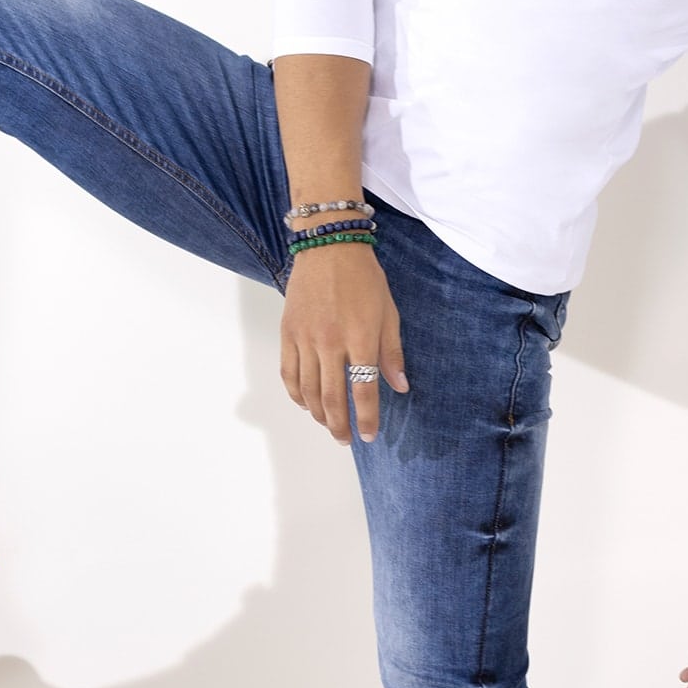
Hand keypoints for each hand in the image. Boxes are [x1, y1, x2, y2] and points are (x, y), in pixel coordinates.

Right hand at [280, 242, 407, 443]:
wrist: (328, 247)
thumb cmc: (364, 279)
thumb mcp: (388, 313)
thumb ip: (392, 353)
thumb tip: (399, 386)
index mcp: (360, 338)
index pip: (364, 391)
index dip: (367, 418)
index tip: (368, 436)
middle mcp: (330, 343)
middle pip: (332, 398)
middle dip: (339, 426)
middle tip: (345, 440)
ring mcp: (306, 340)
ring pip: (308, 392)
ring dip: (318, 415)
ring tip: (328, 424)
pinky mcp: (288, 334)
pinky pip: (289, 374)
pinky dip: (296, 395)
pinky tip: (305, 404)